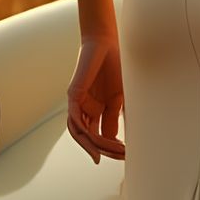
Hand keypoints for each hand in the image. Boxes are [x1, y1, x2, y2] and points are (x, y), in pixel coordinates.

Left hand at [67, 33, 125, 163]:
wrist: (107, 43)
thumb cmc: (116, 66)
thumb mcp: (120, 97)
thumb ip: (115, 118)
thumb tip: (115, 139)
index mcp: (97, 110)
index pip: (101, 136)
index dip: (112, 147)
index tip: (127, 154)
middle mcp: (85, 110)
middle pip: (90, 137)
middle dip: (105, 149)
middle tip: (121, 156)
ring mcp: (78, 103)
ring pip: (80, 132)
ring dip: (93, 145)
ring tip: (107, 153)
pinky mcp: (73, 95)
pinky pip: (74, 119)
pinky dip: (83, 132)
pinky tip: (95, 140)